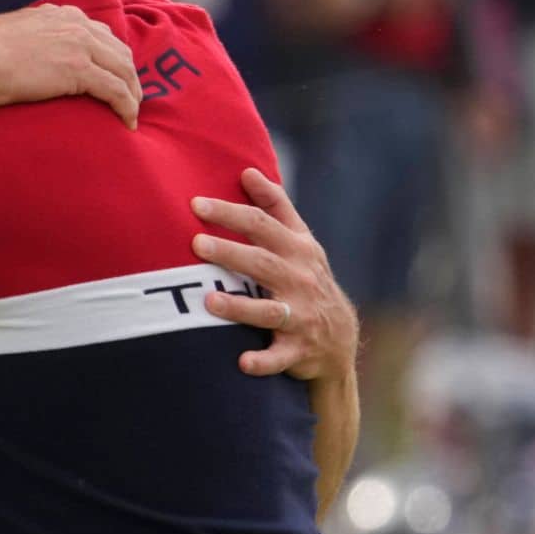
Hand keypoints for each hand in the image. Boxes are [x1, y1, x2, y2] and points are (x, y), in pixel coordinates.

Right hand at [0, 4, 142, 128]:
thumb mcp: (9, 37)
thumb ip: (27, 41)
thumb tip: (23, 58)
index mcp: (59, 15)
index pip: (101, 34)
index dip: (113, 57)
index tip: (115, 76)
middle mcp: (75, 25)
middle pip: (120, 51)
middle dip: (130, 76)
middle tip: (131, 99)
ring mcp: (78, 46)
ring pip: (124, 70)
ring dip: (133, 94)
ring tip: (132, 114)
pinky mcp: (78, 71)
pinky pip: (116, 90)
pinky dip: (127, 107)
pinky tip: (128, 122)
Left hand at [189, 168, 357, 382]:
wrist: (339, 336)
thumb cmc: (307, 278)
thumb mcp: (300, 240)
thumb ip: (274, 206)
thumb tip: (247, 171)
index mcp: (297, 250)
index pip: (260, 225)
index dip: (229, 213)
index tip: (195, 203)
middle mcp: (299, 280)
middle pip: (261, 263)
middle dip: (229, 253)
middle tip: (196, 244)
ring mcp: (300, 316)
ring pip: (269, 311)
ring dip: (240, 307)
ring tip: (209, 301)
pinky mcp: (298, 350)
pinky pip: (280, 357)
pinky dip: (263, 361)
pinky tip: (242, 362)